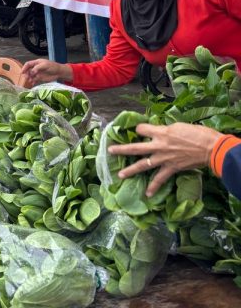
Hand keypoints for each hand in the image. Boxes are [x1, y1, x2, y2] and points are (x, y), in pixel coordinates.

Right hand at [21, 59, 71, 86]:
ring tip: (29, 81)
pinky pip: (34, 80)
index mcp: (36, 63)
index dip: (24, 67)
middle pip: (28, 70)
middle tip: (26, 77)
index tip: (22, 72)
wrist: (59, 72)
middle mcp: (36, 68)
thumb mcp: (45, 65)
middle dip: (26, 73)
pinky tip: (32, 84)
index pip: (28, 64)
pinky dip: (32, 82)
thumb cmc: (53, 66)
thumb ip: (37, 68)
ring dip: (29, 78)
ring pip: (30, 75)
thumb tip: (31, 72)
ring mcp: (37, 73)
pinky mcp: (39, 78)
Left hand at [107, 123, 221, 196]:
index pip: (141, 129)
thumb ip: (165, 130)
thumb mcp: (179, 126)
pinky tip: (147, 194)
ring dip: (131, 170)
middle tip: (110, 151)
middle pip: (135, 148)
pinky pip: (160, 179)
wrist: (211, 148)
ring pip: (143, 165)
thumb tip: (159, 132)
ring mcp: (163, 158)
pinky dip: (154, 187)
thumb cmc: (198, 134)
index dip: (139, 129)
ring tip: (120, 175)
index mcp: (161, 132)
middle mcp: (159, 145)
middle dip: (121, 149)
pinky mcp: (171, 168)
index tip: (139, 130)